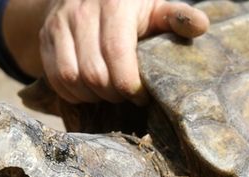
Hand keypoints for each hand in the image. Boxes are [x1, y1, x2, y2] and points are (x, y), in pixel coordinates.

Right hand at [38, 0, 208, 104]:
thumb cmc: (132, 6)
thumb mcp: (157, 7)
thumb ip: (177, 18)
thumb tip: (202, 26)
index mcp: (114, 3)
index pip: (117, 54)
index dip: (129, 84)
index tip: (141, 95)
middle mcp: (82, 10)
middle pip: (94, 73)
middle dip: (113, 94)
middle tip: (126, 95)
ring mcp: (60, 23)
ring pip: (71, 78)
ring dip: (92, 96)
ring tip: (109, 93)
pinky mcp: (46, 36)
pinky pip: (55, 76)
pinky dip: (72, 92)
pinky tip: (89, 91)